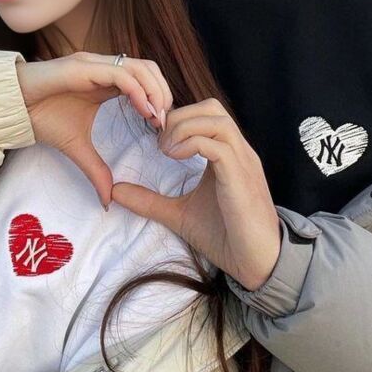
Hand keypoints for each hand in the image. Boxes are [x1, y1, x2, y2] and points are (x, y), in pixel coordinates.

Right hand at [17, 52, 172, 207]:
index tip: (162, 127)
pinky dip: (139, 91)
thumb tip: (108, 200)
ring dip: (156, 91)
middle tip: (165, 123)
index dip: (159, 98)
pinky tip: (144, 112)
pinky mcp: (83, 67)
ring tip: (158, 117)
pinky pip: (121, 74)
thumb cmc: (41, 118)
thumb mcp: (76, 147)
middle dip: (163, 92)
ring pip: (140, 67)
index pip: (145, 78)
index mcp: (105, 80)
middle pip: (148, 68)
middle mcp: (103, 67)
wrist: (12, 110)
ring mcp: (94, 64)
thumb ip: (96, 169)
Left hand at [111, 98, 280, 290]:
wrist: (257, 264)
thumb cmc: (225, 237)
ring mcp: (242, 162)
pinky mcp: (241, 178)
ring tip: (165, 151)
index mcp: (227, 154)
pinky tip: (175, 158)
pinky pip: (218, 145)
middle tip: (158, 143)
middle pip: (211, 107)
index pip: (205, 113)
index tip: (154, 138)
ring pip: (216, 119)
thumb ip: (149, 200)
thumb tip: (114, 191)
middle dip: (178, 117)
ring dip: (184, 128)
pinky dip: (192, 143)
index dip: (176, 118)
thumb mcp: (179, 214)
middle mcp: (238, 151)